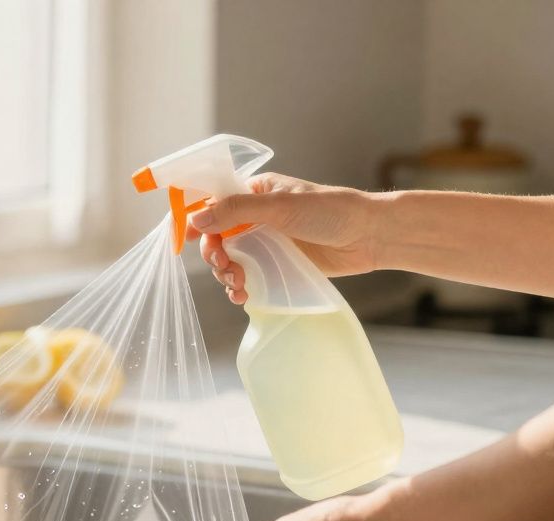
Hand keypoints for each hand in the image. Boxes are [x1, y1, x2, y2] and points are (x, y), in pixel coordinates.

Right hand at [187, 173, 381, 304]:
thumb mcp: (279, 206)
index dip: (195, 219)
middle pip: (216, 236)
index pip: (213, 202)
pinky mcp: (277, 266)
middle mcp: (256, 216)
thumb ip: (236, 211)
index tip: (183, 238)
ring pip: (229, 260)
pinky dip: (240, 288)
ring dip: (225, 273)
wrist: (369, 237)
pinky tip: (243, 296)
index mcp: (254, 192)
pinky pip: (248, 277)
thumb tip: (195, 218)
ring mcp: (266, 243)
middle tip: (223, 265)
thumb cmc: (330, 211)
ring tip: (237, 285)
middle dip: (213, 253)